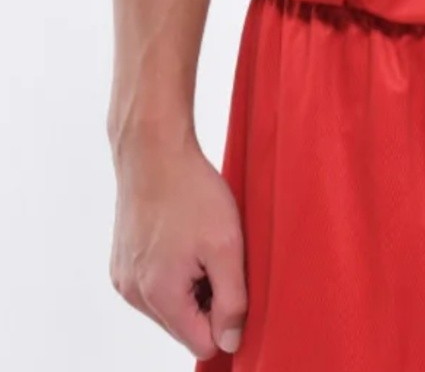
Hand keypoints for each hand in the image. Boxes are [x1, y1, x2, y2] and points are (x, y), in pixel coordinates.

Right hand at [109, 130, 246, 359]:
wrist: (153, 150)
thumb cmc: (192, 191)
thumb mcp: (227, 245)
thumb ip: (232, 300)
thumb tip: (230, 342)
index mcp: (159, 295)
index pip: (202, 343)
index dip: (226, 318)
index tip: (235, 282)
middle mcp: (134, 294)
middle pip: (184, 326)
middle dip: (208, 301)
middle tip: (218, 257)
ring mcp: (123, 278)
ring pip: (169, 307)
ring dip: (191, 286)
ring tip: (200, 244)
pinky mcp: (121, 262)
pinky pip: (154, 286)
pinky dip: (173, 272)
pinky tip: (183, 238)